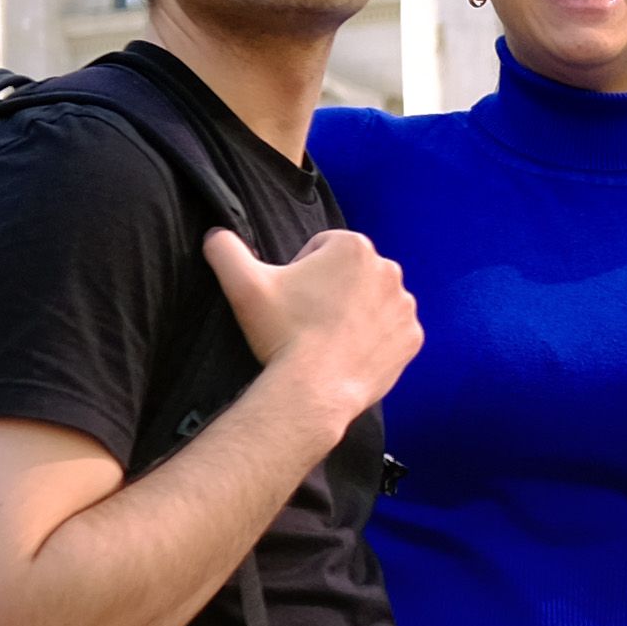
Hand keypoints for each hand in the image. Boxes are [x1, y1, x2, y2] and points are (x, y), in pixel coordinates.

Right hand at [206, 223, 418, 424]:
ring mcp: (404, 306)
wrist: (313, 390)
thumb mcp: (242, 284)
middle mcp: (389, 269)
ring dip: (354, 314)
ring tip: (327, 339)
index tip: (292, 299)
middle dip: (331, 291)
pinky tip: (349, 354)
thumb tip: (214, 235)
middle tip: (306, 321)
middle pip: (350, 275)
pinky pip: (391, 333)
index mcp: (353, 246)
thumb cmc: (281, 333)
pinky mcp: (412, 338)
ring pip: (372, 302)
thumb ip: (224, 249)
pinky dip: (374, 341)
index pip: (323, 250)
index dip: (301, 273)